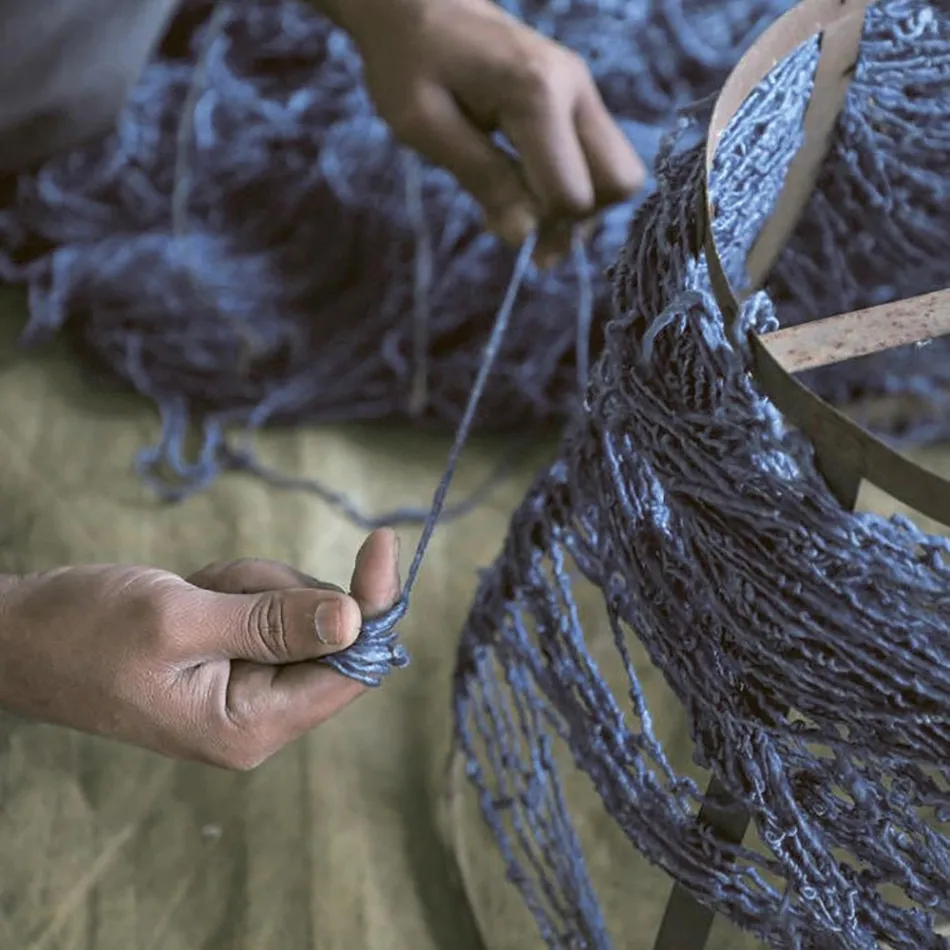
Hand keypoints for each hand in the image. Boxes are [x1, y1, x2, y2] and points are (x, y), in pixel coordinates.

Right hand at [0, 529, 399, 768]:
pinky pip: (269, 601)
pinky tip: (193, 593)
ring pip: (299, 608)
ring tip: (193, 594)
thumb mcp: (178, 620)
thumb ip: (271, 622)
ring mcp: (252, 683)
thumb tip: (357, 620)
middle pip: (328, 632)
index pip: (348, 669)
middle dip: (279, 591)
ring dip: (252, 584)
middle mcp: (261, 715)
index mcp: (251, 726)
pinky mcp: (240, 654)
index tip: (382, 542)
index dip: (372, 605)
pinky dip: (238, 584)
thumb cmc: (84, 632)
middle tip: (216, 589)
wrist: (23, 633)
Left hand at [349, 0, 644, 264]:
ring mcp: (582, 89)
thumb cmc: (409, 61)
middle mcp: (575, 88)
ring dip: (578, 205)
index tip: (501, 231)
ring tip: (523, 213)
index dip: (543, 227)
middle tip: (529, 236)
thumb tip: (523, 237)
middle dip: (579, 220)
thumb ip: (482, 179)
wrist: (416, 4)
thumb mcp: (426, 127)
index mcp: (538, 94)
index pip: (572, 193)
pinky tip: (526, 188)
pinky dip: (570, 183)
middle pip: (619, 181)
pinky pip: (596, 156)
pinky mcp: (577, 96)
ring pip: (617, 171)